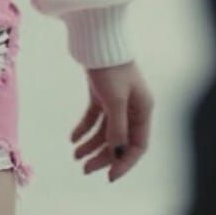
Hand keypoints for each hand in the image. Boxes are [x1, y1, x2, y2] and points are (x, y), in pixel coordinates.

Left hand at [72, 61, 152, 183]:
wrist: (96, 38)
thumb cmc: (110, 67)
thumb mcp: (115, 100)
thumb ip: (117, 128)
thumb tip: (116, 154)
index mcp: (143, 110)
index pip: (137, 145)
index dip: (124, 162)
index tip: (109, 176)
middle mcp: (133, 108)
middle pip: (119, 140)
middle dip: (102, 156)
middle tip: (84, 169)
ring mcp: (117, 100)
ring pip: (105, 130)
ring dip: (91, 144)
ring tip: (75, 156)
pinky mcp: (101, 93)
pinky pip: (94, 117)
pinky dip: (84, 128)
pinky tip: (73, 139)